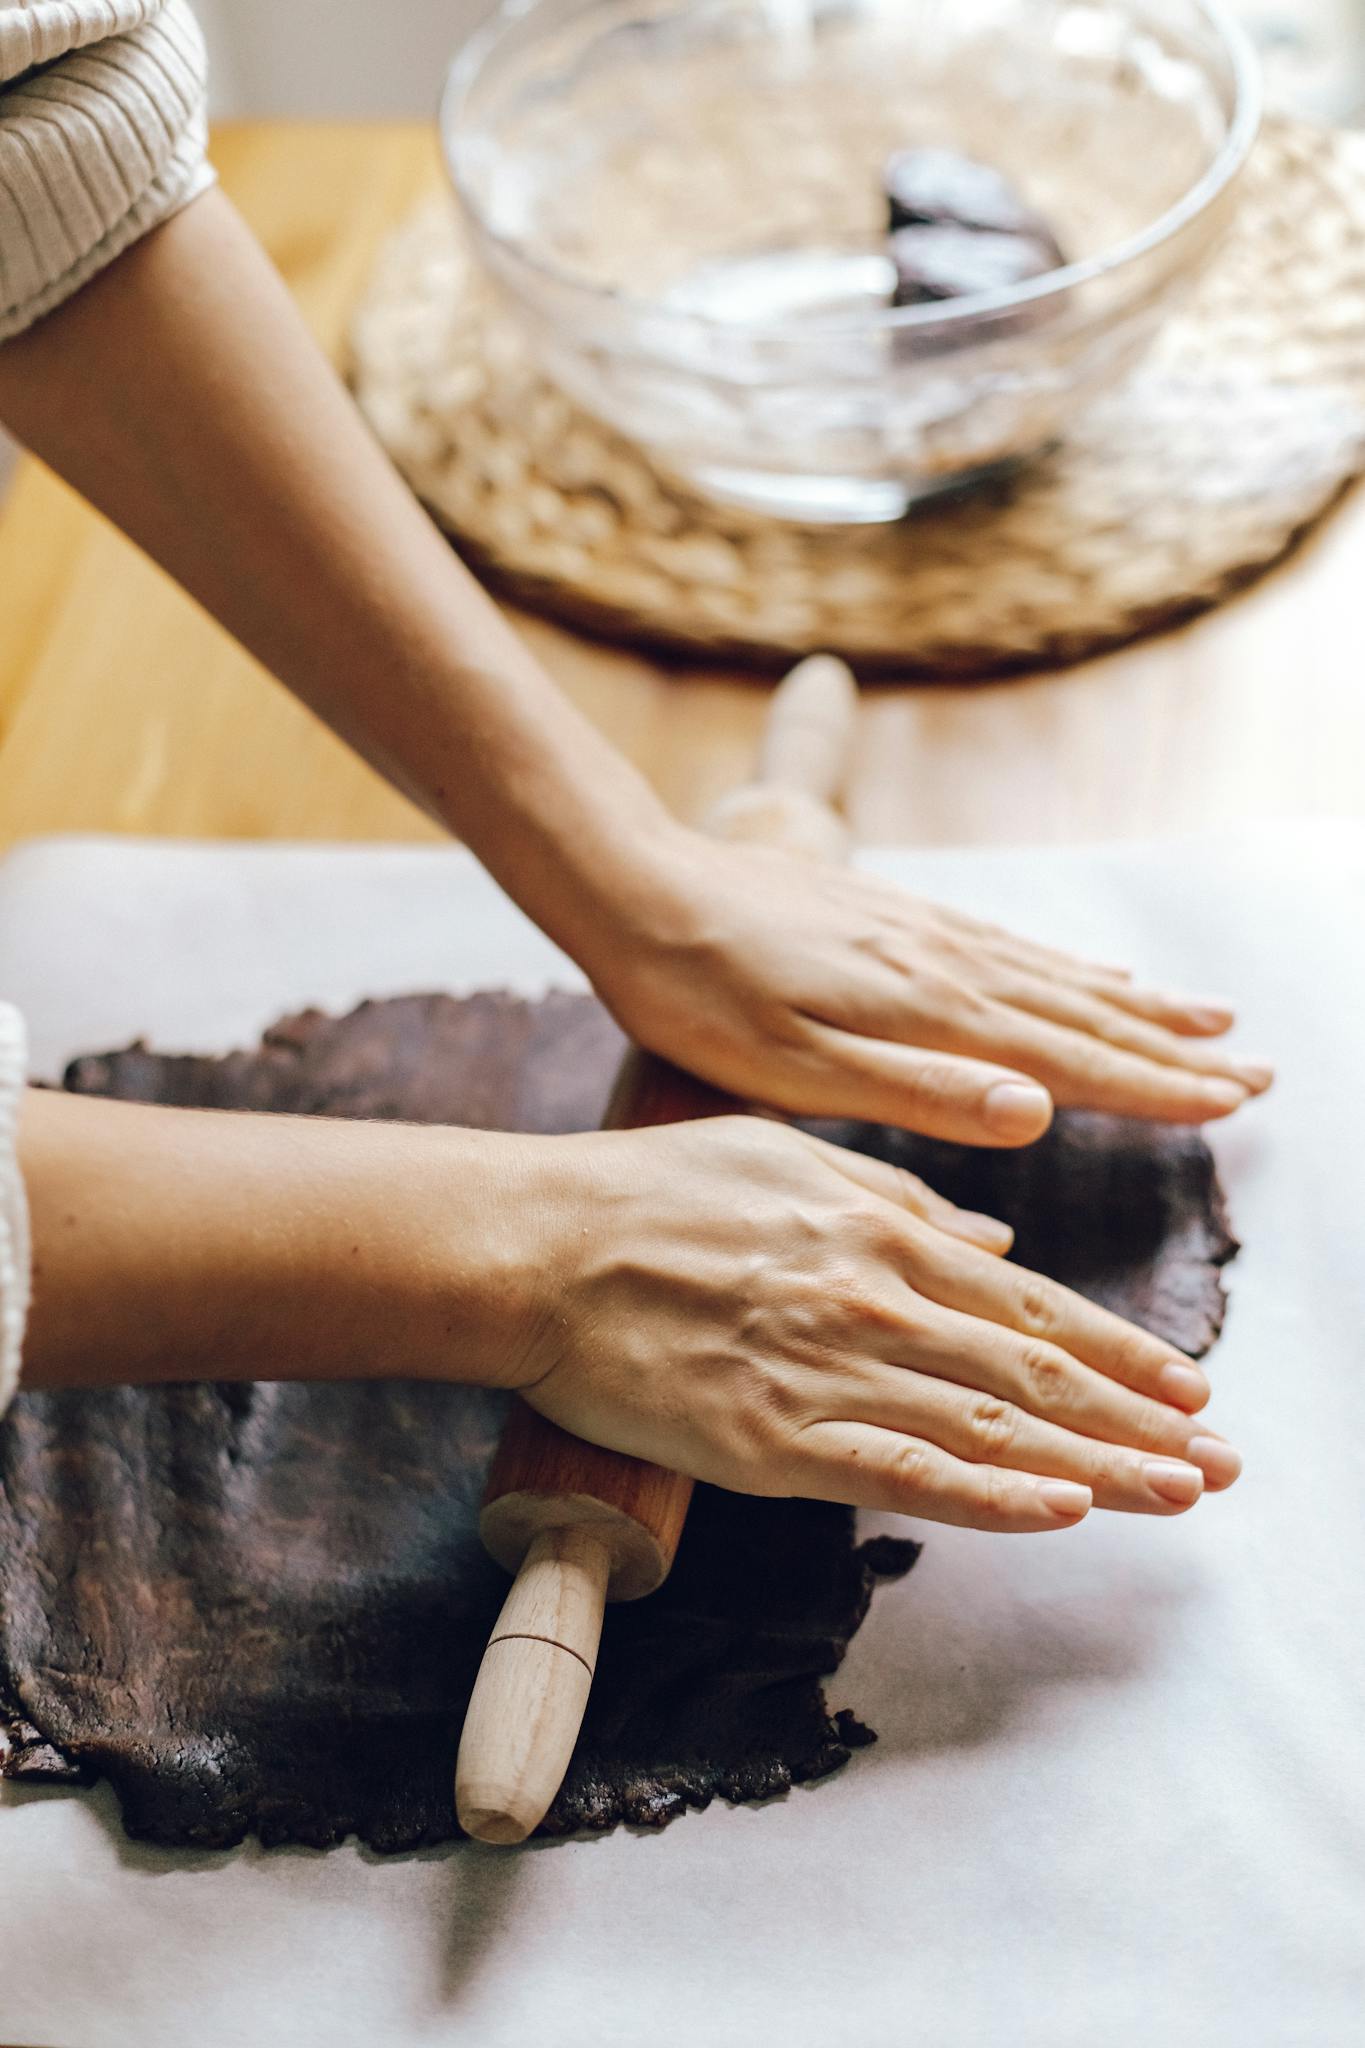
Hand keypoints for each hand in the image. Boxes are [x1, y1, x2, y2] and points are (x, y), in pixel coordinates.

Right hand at [516, 1116, 1240, 1530]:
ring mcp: (827, 1375)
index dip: (1121, 1350)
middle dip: (1141, 1420)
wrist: (540, 1247)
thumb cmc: (654, 1191)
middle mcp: (874, 1302)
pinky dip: (991, 1496)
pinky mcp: (772, 1443)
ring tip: (1180, 1495)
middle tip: (1220, 1461)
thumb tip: (993, 1243)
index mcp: (880, 1233)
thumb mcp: (788, 1159)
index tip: (1190, 1387)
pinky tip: (1062, 1509)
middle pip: (1034, 1373)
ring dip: (1100, 1464)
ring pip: (989, 1429)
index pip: (1031, 1305)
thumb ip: (897, 1199)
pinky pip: (900, 1474)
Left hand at [582, 829, 1271, 1146]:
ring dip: (1137, 1004)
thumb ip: (916, 1090)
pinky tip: (1091, 972)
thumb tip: (1037, 1106)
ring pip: (1054, 977)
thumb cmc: (698, 997)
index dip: (1155, 1086)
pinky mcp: (892, 917)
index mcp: (927, 1010)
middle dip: (1173, 1048)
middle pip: (1082, 1014)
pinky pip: (1008, 946)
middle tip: (1258, 1070)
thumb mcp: (791, 1067)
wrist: (638, 890)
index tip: (1231, 1102)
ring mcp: (922, 933)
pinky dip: (1067, 967)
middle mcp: (942, 964)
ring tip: (1208, 1017)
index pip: (1068, 1058)